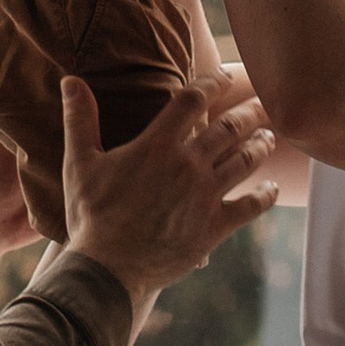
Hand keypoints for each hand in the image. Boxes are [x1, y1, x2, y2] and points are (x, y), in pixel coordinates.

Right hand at [47, 67, 277, 332]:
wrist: (108, 269)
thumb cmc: (91, 215)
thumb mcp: (80, 163)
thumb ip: (79, 119)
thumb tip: (71, 80)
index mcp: (158, 145)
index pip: (193, 100)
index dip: (212, 82)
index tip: (225, 76)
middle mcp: (188, 165)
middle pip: (230, 128)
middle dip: (249, 111)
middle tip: (263, 102)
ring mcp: (205, 196)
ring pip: (245, 161)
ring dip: (260, 145)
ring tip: (270, 137)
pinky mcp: (214, 227)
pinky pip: (250, 207)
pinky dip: (266, 195)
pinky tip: (273, 189)